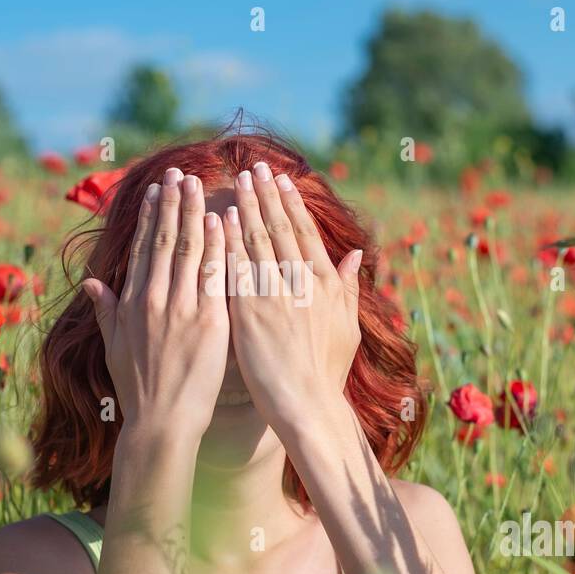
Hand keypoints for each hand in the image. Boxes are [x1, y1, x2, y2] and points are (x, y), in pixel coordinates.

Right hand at [82, 168, 228, 440]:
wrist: (160, 424)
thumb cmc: (139, 390)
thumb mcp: (114, 347)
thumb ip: (106, 310)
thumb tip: (92, 282)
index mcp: (132, 303)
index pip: (144, 249)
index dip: (152, 216)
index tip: (158, 190)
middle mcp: (155, 300)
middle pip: (166, 240)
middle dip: (174, 203)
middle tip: (181, 172)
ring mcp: (182, 309)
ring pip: (190, 250)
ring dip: (195, 213)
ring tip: (200, 184)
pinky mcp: (209, 323)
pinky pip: (214, 276)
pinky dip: (218, 246)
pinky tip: (223, 221)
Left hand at [224, 161, 362, 430]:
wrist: (307, 406)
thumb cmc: (326, 372)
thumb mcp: (348, 327)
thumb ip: (347, 288)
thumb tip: (355, 255)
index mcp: (325, 284)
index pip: (304, 233)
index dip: (291, 204)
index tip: (280, 180)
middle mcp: (302, 284)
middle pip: (279, 229)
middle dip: (265, 195)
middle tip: (253, 167)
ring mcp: (275, 296)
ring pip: (257, 242)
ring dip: (245, 207)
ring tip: (235, 182)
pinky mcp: (250, 312)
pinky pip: (236, 268)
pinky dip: (228, 241)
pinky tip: (218, 219)